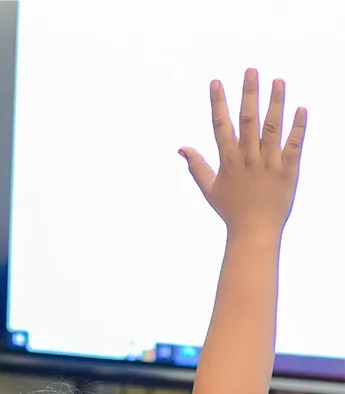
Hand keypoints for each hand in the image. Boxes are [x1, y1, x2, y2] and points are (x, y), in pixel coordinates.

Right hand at [179, 69, 306, 238]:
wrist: (253, 233)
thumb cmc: (232, 211)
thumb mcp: (209, 189)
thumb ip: (196, 166)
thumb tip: (181, 148)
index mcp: (228, 160)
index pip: (221, 125)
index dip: (218, 102)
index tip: (216, 82)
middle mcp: (248, 158)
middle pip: (248, 120)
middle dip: (249, 94)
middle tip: (251, 70)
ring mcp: (268, 164)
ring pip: (272, 128)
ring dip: (275, 103)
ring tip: (278, 80)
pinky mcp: (287, 171)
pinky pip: (294, 146)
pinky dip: (298, 128)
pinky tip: (301, 108)